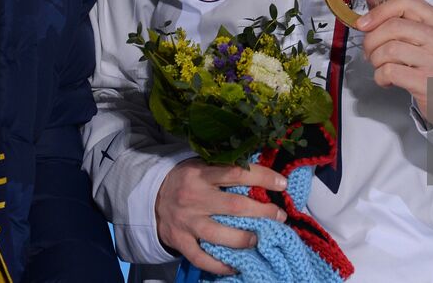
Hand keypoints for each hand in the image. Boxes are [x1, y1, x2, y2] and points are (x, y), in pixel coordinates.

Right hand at [156, 159, 287, 275]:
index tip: (282, 184)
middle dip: (261, 212)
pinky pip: (202, 258)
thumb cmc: (185, 180)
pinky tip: (236, 266)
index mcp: (201, 174)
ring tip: (259, 240)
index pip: (236, 173)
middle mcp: (194, 198)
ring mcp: (187, 222)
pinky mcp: (180, 242)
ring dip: (243, 239)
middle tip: (279, 216)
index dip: (262, 177)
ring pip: (219, 235)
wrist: (150, 198)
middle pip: (234, 207)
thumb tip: (260, 174)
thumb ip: (225, 169)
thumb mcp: (201, 166)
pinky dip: (220, 265)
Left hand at [356, 0, 432, 124]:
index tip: (363, 24)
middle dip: (371, 39)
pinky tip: (386, 78)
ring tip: (380, 65)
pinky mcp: (426, 82)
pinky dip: (379, 76)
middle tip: (369, 50)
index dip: (379, 11)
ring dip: (375, 59)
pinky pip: (390, 72)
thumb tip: (370, 3)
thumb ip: (400, 19)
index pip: (405, 2)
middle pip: (393, 27)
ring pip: (389, 50)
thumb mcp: (424, 35)